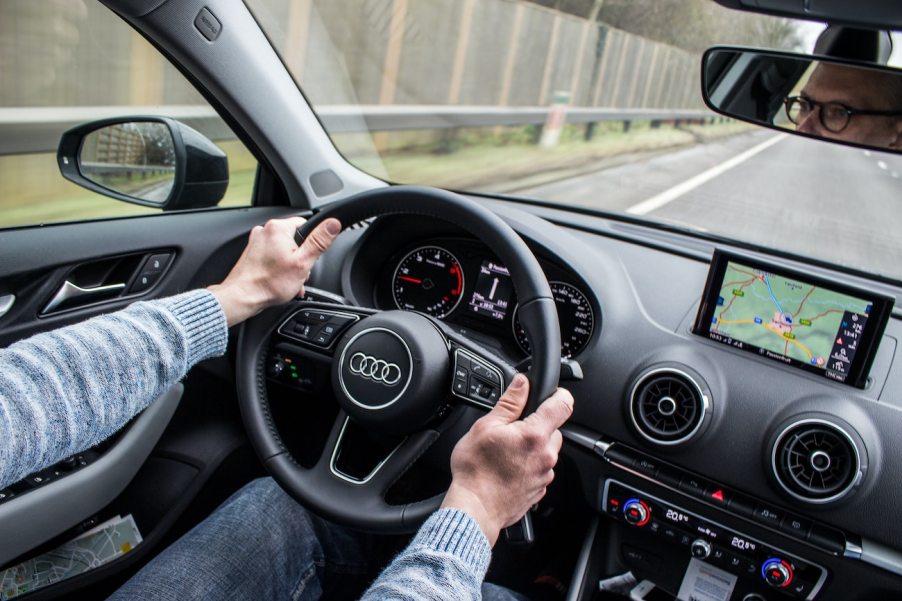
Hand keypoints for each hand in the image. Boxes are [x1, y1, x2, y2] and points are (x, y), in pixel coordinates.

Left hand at [208, 217, 340, 325]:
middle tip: (297, 273)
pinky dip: (278, 268)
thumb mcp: (302, 263)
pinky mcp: (252, 253)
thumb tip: (333, 224)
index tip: (308, 258)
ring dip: (290, 265)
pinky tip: (279, 281)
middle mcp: (265, 230)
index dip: (312, 243)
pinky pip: (272, 257)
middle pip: (295, 239)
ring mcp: (257, 242)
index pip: (306, 225)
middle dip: (300, 257)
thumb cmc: (269, 283)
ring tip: (288, 280)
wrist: (243, 297)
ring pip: (284, 250)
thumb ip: (319, 242)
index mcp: (278, 228)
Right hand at [441, 374, 573, 545]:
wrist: (474, 509)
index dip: (559, 394)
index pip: (563, 405)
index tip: (552, 393)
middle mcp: (546, 455)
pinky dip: (529, 465)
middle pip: (554, 429)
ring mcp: (545, 474)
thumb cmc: (476, 470)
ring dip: (533, 447)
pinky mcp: (540, 489)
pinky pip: (541, 469)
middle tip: (513, 430)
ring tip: (507, 452)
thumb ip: (510, 402)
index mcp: (534, 435)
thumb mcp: (486, 426)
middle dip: (538, 425)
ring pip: (547, 450)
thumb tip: (522, 383)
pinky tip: (508, 468)